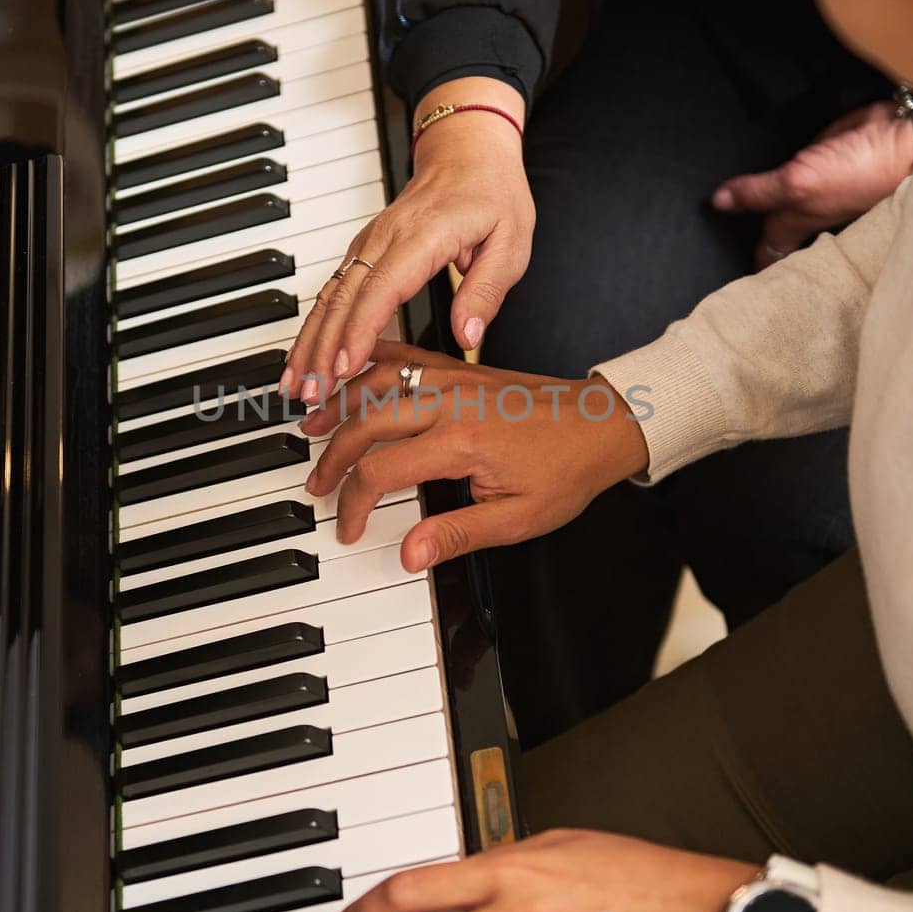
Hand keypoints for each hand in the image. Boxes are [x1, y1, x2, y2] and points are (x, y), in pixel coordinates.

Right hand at [280, 80, 534, 402]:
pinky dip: (313, 326)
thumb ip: (487, 291)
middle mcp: (385, 238)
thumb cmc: (492, 194)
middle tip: (312, 395)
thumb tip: (466, 336)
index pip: (382, 288)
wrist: (467, 151)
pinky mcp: (362, 251)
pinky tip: (302, 358)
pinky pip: (331, 291)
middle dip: (322, 350)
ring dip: (308, 343)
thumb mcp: (511, 242)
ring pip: (328, 296)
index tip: (343, 367)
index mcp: (423, 235)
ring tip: (295, 387)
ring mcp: (368, 244)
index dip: (360, 331)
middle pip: (344, 298)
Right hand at [299, 341, 648, 565]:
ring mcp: (452, 379)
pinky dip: (365, 365)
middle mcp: (450, 402)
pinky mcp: (457, 369)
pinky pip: (399, 356)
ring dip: (337, 403)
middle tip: (316, 484)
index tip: (349, 526)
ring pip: (374, 381)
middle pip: (366, 422)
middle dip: (332, 457)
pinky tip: (346, 376)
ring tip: (309, 425)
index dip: (354, 503)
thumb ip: (458, 534)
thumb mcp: (518, 519)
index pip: (381, 472)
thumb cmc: (566, 469)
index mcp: (462, 442)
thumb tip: (409, 555)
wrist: (602, 423)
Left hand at [712, 99, 912, 269]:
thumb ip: (758, 192)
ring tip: (728, 208)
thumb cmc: (861, 173)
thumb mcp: (799, 184)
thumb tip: (720, 201)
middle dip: (747, 233)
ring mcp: (812, 180)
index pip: (767, 251)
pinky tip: (757, 164)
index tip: (726, 280)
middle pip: (771, 226)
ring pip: (777, 194)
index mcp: (795, 223)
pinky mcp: (819, 152)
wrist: (899, 138)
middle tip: (717, 246)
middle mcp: (803, 206)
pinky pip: (789, 162)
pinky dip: (774, 165)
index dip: (748, 263)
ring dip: (757, 198)